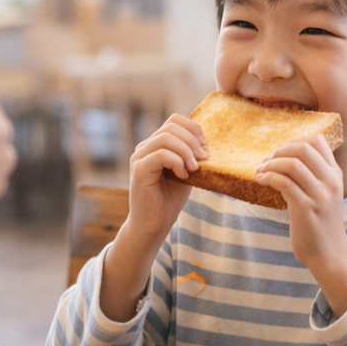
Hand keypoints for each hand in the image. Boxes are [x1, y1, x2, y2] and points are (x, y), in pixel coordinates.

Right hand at [124, 114, 206, 246]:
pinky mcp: (139, 170)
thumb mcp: (186, 172)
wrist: (154, 224)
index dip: (192, 128)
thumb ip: (191, 155)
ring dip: (186, 151)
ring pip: (165, 138)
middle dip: (192, 140)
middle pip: (170, 127)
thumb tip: (207, 142)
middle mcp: (145, 147)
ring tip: (194, 168)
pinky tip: (183, 176)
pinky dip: (177, 162)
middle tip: (203, 159)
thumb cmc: (169, 199)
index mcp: (156, 145)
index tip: (205, 146)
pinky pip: (160, 154)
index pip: (173, 121)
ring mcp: (139, 157)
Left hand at [256, 134, 346, 315]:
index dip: (294, 141)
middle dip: (279, 151)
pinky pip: (284, 182)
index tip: (280, 153)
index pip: (318, 141)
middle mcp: (330, 181)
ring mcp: (320, 195)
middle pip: (304, 148)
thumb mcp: (324, 193)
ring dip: (270, 165)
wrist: (329, 253)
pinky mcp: (306, 208)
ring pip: (292, 164)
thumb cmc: (320, 223)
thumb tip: (284, 157)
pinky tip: (262, 181)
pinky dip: (269, 177)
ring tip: (261, 172)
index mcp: (335, 174)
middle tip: (267, 162)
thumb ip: (312, 175)